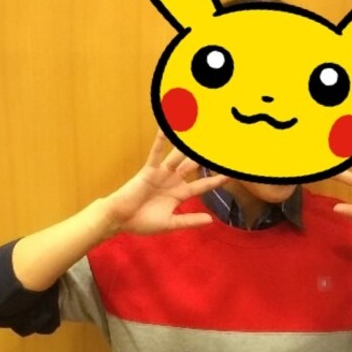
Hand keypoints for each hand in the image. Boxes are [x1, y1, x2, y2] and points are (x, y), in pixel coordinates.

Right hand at [105, 131, 227, 234]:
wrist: (121, 219)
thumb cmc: (143, 222)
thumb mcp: (170, 223)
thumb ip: (189, 220)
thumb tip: (210, 220)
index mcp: (179, 194)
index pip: (202, 184)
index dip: (216, 179)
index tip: (230, 173)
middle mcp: (173, 181)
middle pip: (193, 166)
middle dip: (205, 157)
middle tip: (219, 144)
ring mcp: (162, 174)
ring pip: (178, 156)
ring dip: (188, 145)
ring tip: (200, 131)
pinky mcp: (149, 170)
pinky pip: (157, 152)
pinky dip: (161, 140)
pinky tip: (168, 128)